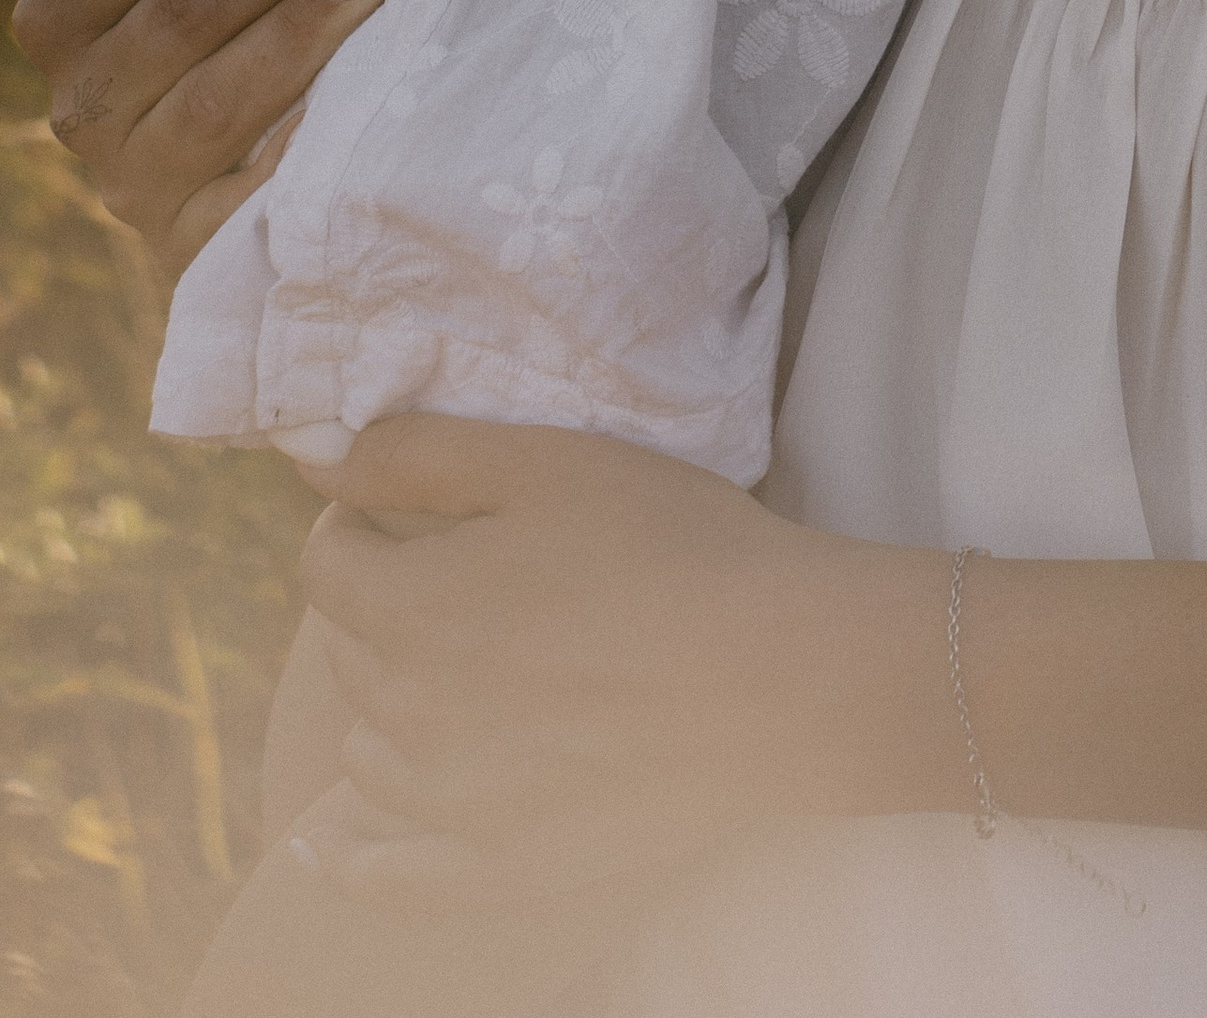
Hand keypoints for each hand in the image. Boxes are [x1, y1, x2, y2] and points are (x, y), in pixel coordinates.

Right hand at [13, 0, 424, 287]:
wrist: (207, 153)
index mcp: (57, 7)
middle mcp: (82, 100)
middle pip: (197, 0)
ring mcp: (134, 178)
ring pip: (225, 90)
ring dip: (315, 16)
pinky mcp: (190, 242)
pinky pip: (254, 188)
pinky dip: (313, 128)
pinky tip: (375, 77)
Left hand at [295, 416, 944, 898]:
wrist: (777, 672)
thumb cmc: (669, 546)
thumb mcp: (544, 462)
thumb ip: (415, 453)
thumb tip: (307, 456)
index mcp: (410, 607)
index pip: (329, 562)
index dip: (361, 521)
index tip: (411, 509)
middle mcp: (407, 712)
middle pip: (351, 651)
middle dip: (386, 605)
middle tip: (467, 577)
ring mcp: (449, 804)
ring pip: (370, 749)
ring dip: (388, 704)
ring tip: (455, 672)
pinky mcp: (499, 866)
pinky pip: (388, 876)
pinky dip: (349, 858)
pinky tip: (325, 847)